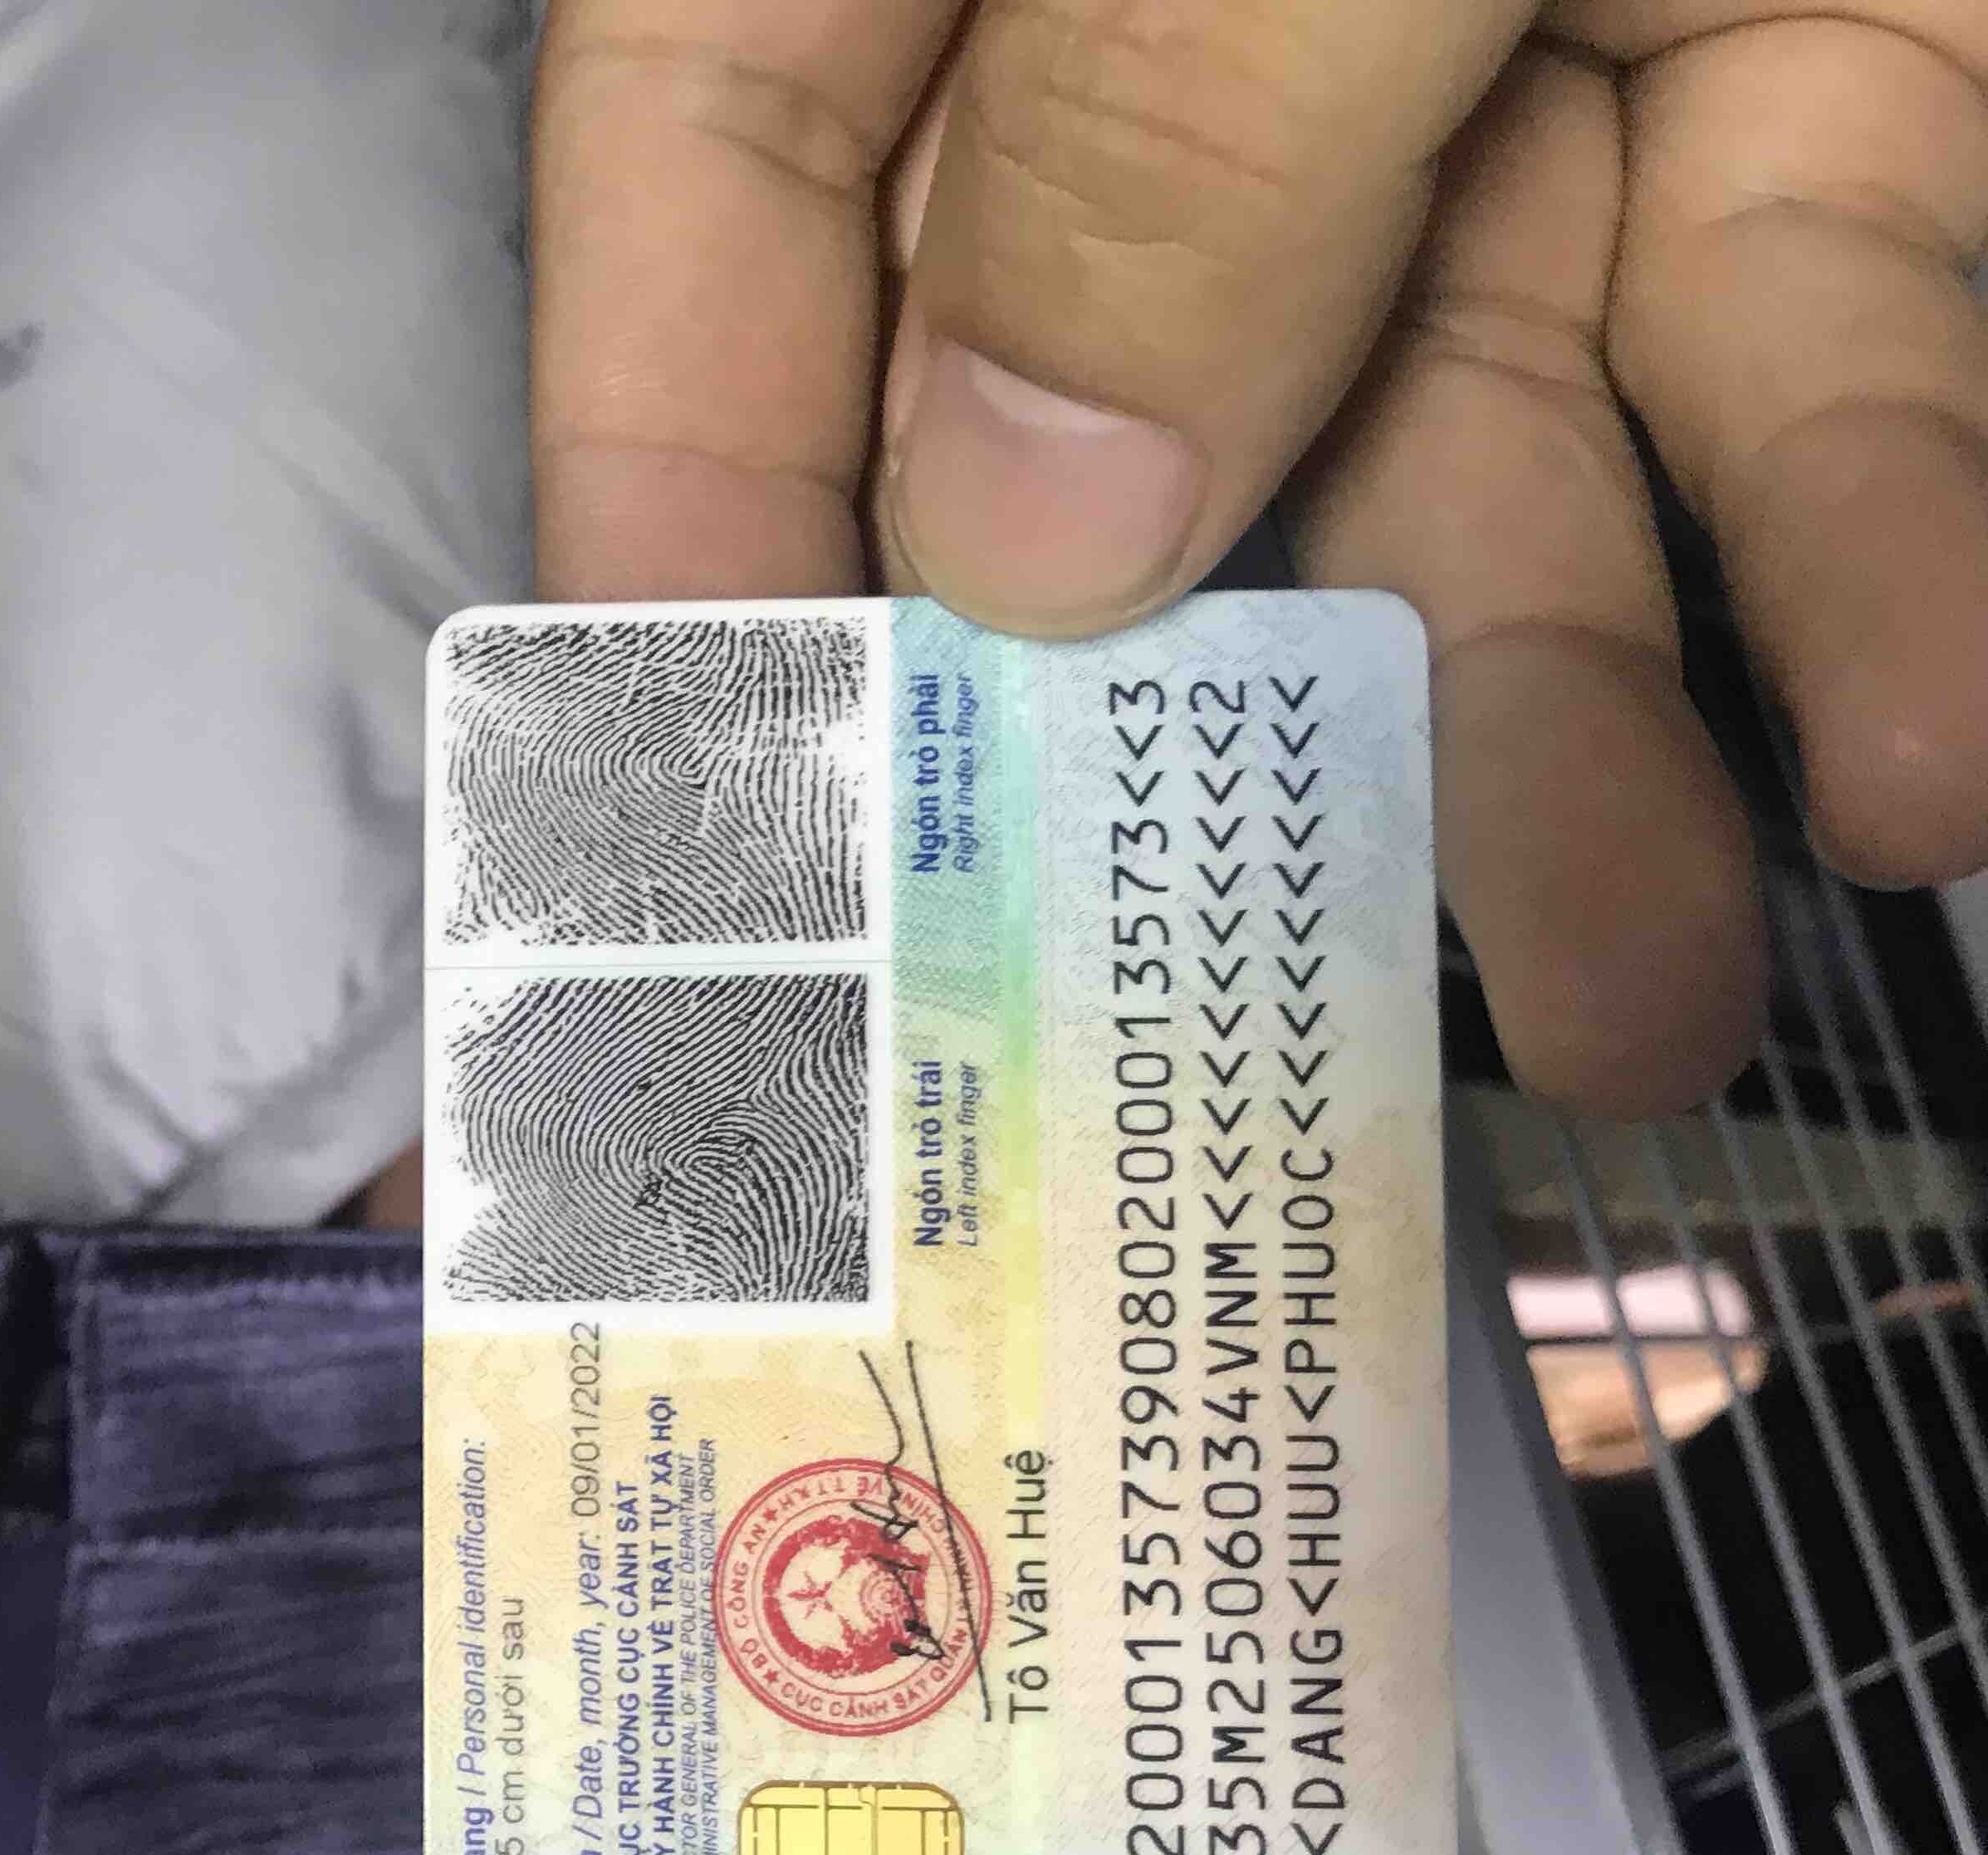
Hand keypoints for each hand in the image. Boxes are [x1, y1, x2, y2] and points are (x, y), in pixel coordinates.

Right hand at [532, 0, 1987, 1113]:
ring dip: (1580, 719)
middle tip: (1226, 1039)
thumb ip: (1158, 122)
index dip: (701, 543)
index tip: (721, 872)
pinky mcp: (1841, 9)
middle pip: (1121, 415)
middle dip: (1199, 738)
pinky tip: (1925, 732)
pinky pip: (1825, 311)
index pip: (716, 224)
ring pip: (1491, 423)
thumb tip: (1012, 529)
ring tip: (1642, 997)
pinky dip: (1877, 523)